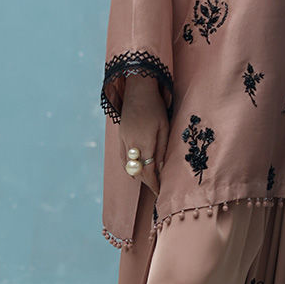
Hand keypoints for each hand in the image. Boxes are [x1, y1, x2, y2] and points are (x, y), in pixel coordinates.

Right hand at [118, 75, 168, 194]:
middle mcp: (130, 145)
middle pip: (137, 172)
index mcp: (144, 143)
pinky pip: (122, 158)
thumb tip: (160, 169)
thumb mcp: (164, 128)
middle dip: (147, 182)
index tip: (160, 193)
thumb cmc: (155, 107)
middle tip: (157, 188)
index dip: (154, 185)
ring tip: (149, 180)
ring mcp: (122, 141)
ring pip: (128, 166)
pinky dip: (129, 166)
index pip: (148, 173)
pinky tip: (136, 167)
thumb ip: (162, 149)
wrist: (137, 90)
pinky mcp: (119, 137)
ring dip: (138, 175)